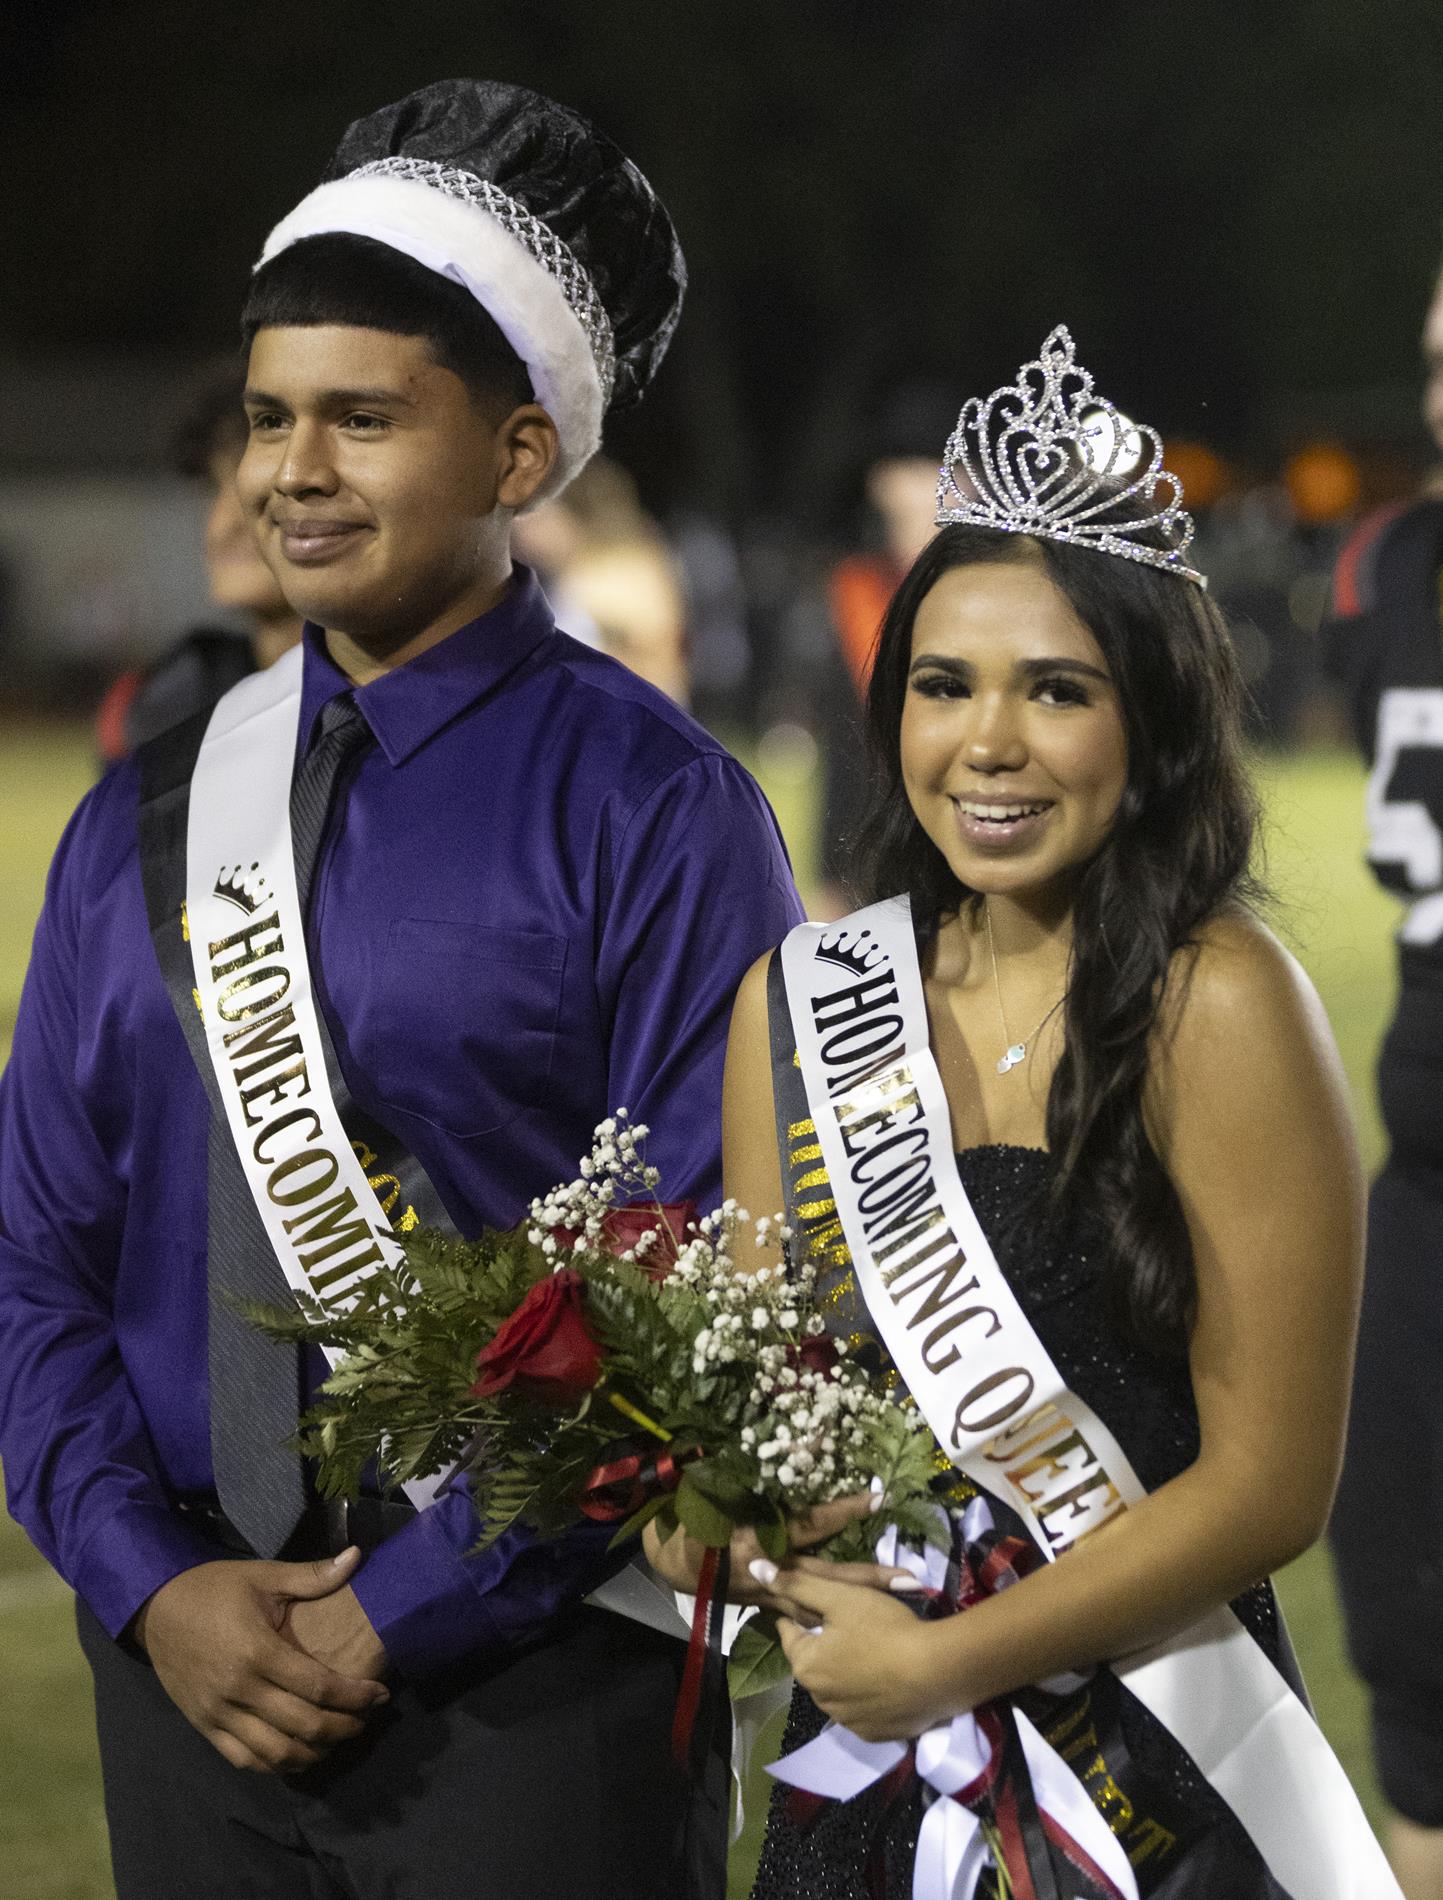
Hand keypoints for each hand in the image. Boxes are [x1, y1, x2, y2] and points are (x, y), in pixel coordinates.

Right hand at [133, 1549, 389, 1772]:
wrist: (155, 1609)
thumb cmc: (214, 1588)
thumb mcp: (263, 1575)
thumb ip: (312, 1576)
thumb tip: (357, 1556)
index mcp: (258, 1651)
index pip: (317, 1686)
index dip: (355, 1696)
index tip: (380, 1696)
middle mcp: (239, 1689)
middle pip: (302, 1726)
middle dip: (342, 1728)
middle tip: (365, 1720)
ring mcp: (218, 1713)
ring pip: (274, 1753)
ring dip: (313, 1753)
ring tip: (337, 1740)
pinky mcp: (204, 1726)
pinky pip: (244, 1759)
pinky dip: (275, 1765)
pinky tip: (298, 1755)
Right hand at [642, 1491, 919, 1609]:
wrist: (669, 1561)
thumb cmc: (692, 1517)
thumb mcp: (715, 1487)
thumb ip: (752, 1470)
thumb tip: (801, 1440)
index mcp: (758, 1540)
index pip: (810, 1525)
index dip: (843, 1512)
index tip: (877, 1498)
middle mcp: (772, 1571)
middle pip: (830, 1578)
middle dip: (871, 1579)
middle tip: (912, 1579)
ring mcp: (773, 1594)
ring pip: (825, 1602)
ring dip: (863, 1604)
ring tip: (903, 1602)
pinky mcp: (771, 1605)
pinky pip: (807, 1615)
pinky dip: (835, 1618)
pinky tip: (866, 1624)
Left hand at [764, 1563, 952, 1742]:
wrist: (937, 1672)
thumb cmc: (885, 1628)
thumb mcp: (841, 1597)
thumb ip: (797, 1583)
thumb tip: (754, 1569)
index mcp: (806, 1665)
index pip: (791, 1633)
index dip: (804, 1614)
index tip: (822, 1603)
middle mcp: (820, 1699)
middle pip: (815, 1662)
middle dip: (826, 1645)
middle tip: (853, 1624)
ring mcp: (848, 1721)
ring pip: (838, 1688)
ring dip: (846, 1672)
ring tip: (872, 1650)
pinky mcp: (875, 1734)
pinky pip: (862, 1710)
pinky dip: (868, 1696)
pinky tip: (887, 1679)